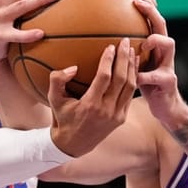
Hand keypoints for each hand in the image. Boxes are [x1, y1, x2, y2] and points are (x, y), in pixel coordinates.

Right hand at [47, 37, 137, 156]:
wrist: (72, 145)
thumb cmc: (62, 118)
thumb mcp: (53, 100)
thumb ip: (57, 80)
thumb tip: (73, 68)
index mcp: (90, 105)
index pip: (104, 77)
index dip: (109, 60)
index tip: (111, 46)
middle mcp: (106, 110)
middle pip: (121, 80)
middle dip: (124, 59)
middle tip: (126, 42)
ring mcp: (116, 115)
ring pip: (130, 87)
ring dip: (132, 68)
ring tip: (132, 52)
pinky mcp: (121, 118)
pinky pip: (130, 96)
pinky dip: (133, 80)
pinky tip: (133, 68)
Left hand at [133, 0, 187, 128]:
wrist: (165, 108)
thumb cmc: (145, 85)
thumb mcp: (134, 65)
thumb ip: (125, 52)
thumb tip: (101, 39)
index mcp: (154, 46)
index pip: (152, 19)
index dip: (146, 4)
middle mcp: (163, 51)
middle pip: (162, 25)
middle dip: (152, 12)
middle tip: (138, 3)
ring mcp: (168, 64)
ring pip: (169, 44)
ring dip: (157, 40)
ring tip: (144, 42)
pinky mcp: (169, 81)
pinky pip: (159, 75)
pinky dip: (147, 75)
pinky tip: (136, 76)